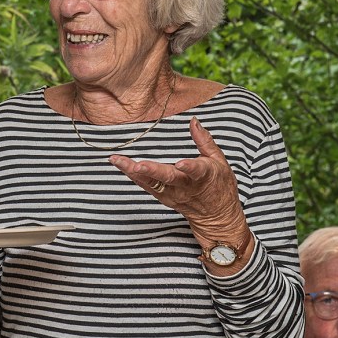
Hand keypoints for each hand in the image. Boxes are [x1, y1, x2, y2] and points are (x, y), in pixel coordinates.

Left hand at [109, 117, 246, 240]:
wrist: (217, 217)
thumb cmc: (220, 186)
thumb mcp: (219, 161)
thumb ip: (204, 141)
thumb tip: (194, 121)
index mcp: (204, 175)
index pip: (196, 170)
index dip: (188, 167)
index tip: (180, 163)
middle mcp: (186, 187)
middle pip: (168, 178)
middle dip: (152, 171)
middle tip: (137, 165)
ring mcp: (173, 194)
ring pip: (151, 183)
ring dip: (133, 172)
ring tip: (117, 160)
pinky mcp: (164, 198)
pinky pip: (147, 186)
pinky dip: (133, 176)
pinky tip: (121, 165)